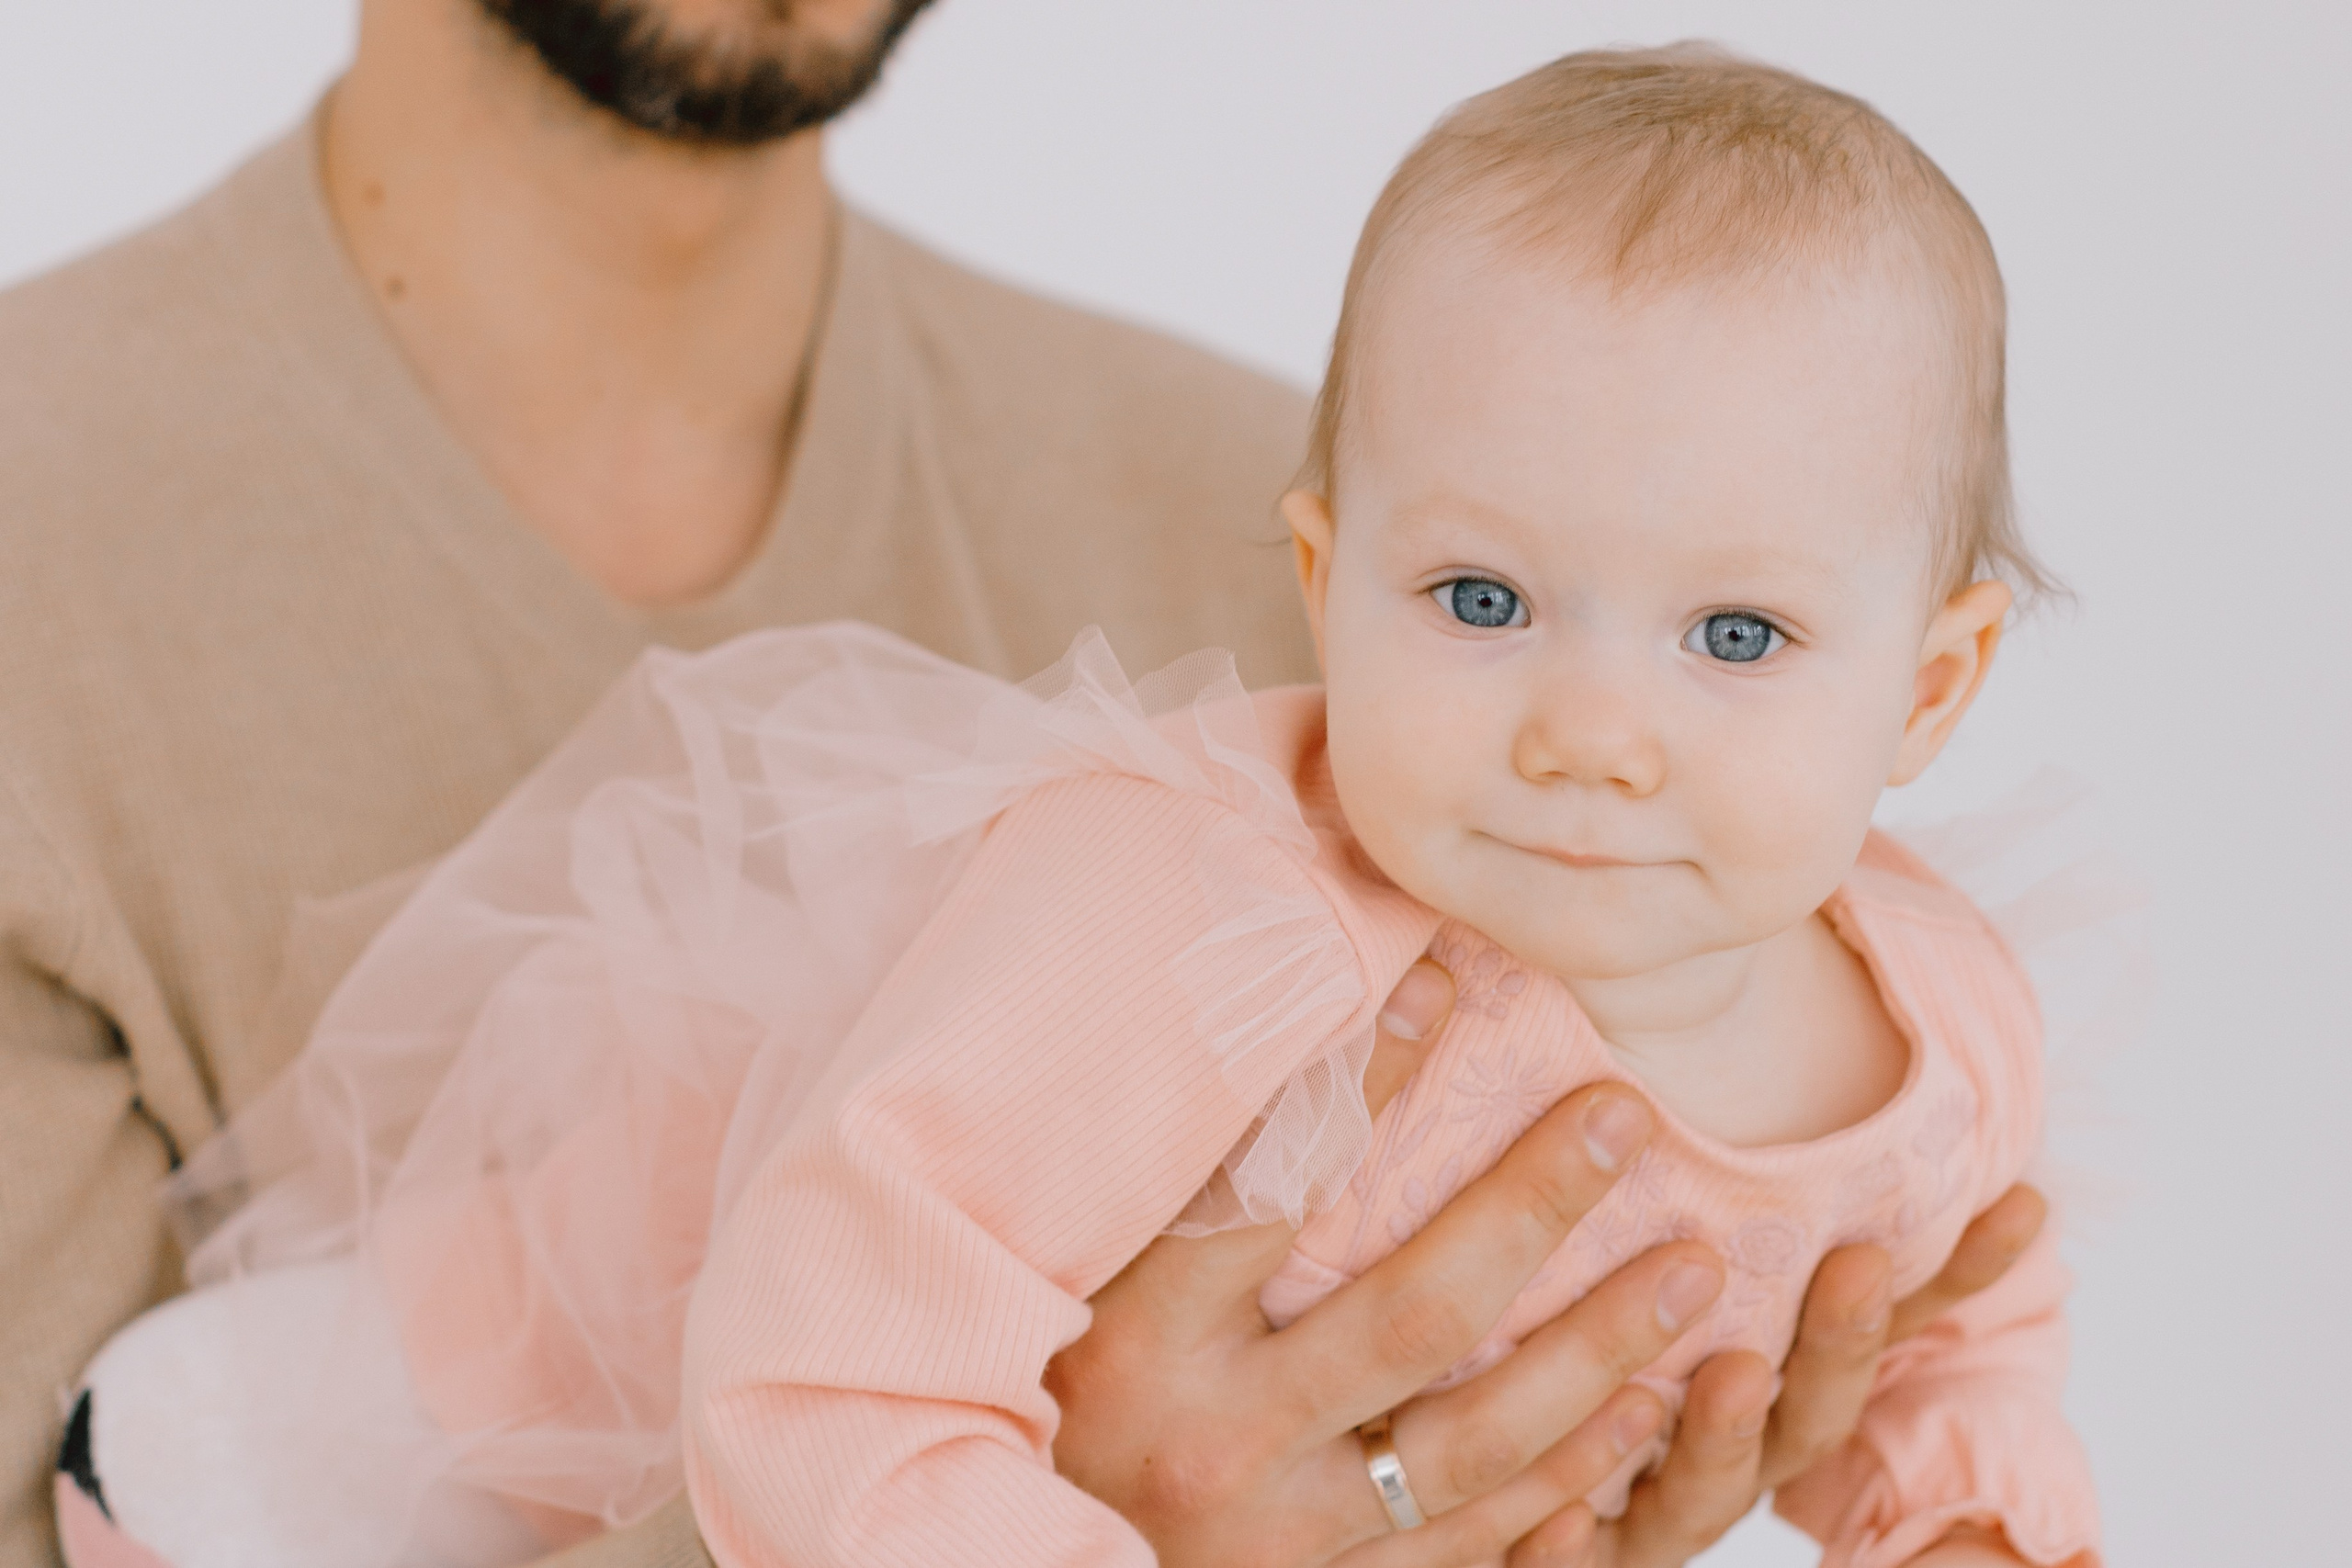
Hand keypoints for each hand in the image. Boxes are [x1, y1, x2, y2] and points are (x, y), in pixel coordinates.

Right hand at [1048, 961, 1723, 1566]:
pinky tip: (1644, 1407)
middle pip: (1415, 1315)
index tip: (1445, 979)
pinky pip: (1476, 1543)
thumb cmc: (1045, 1395)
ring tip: (1694, 1267)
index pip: (1271, 1188)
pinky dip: (1571, 1476)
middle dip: (1536, 1207)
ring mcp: (1283, 1538)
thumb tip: (1265, 1008)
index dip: (1365, 1081)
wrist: (1013, 1564)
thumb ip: (1163, 1184)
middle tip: (1628, 1114)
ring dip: (1598, 1350)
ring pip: (1476, 1442)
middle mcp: (1214, 1444)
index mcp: (1137, 1343)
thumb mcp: (1068, 1289)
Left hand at [1506, 1186, 2050, 1566]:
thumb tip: (1680, 1061)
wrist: (1468, 1482)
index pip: (1876, 1324)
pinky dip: (1568, 1536)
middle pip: (1809, 1410)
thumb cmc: (1558, 1341)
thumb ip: (1681, 1174)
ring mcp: (1654, 1508)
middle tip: (1858, 1263)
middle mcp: (1728, 1446)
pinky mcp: (1571, 1560)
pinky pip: (1571, 1558)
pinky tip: (1553, 1514)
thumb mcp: (1624, 1246)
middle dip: (1841, 1340)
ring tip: (1734, 1373)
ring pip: (1706, 1485)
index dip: (1955, 1275)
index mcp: (1768, 1373)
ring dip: (1726, 1432)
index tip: (2024, 1204)